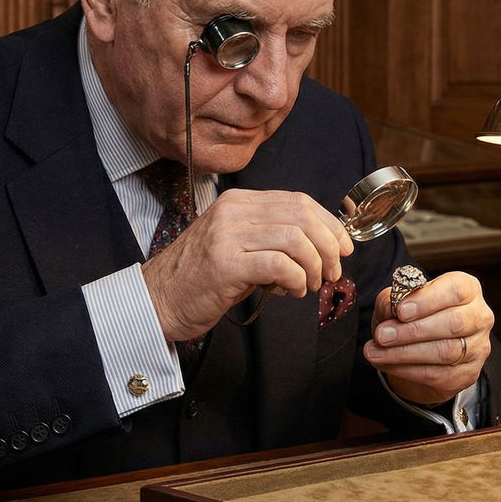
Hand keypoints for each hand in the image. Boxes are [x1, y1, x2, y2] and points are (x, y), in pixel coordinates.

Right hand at [142, 188, 353, 341]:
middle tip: (331, 271)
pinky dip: (296, 279)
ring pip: (295, 239)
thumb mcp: (239, 246)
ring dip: (313, 266)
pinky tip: (291, 292)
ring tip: (308, 285)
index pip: (299, 201)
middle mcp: (233, 211)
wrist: (157, 300)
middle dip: (328, 245)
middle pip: (302, 216)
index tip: (343, 247)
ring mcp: (227, 235)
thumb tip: (321, 245)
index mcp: (239, 202)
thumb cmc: (201, 279)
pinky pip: (278, 264)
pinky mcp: (225, 264)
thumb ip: (272, 238)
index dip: (329, 224)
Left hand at [363, 271, 492, 405]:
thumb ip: (393, 299)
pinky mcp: (468, 374)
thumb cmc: (413, 317)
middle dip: (413, 330)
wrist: (422, 353)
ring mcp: (478, 347)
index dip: (427, 300)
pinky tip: (385, 363)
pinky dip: (406, 370)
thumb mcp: (399, 302)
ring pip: (445, 351)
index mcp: (467, 289)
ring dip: (405, 352)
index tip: (400, 311)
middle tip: (382, 335)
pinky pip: (437, 374)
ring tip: (375, 351)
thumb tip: (390, 308)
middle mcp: (479, 316)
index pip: (455, 290)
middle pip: (453, 322)